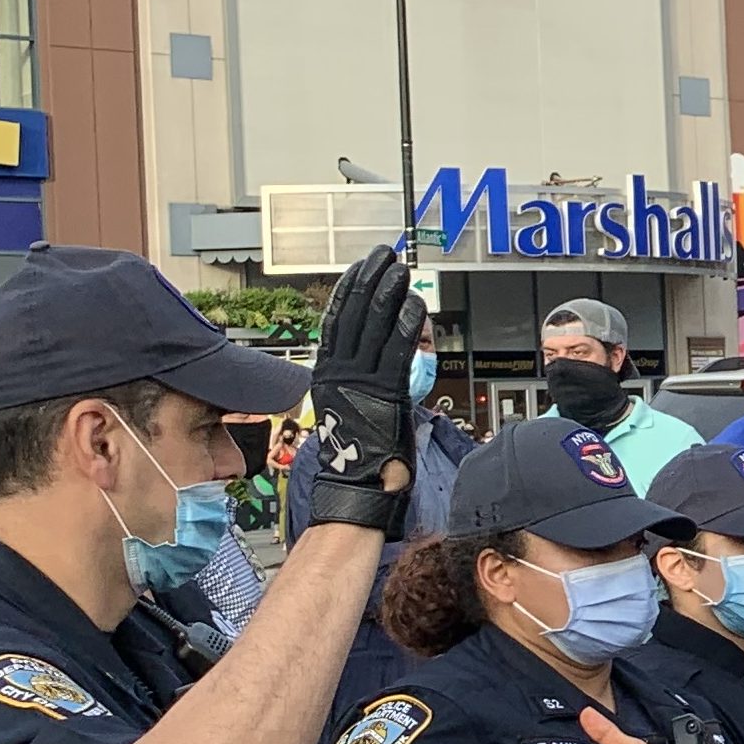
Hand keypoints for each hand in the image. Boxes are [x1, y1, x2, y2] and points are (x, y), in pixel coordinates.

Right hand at [306, 246, 421, 531]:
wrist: (355, 488)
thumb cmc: (358, 456)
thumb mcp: (351, 407)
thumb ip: (361, 380)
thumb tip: (379, 359)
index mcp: (328, 373)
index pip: (337, 320)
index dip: (350, 289)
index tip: (361, 267)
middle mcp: (340, 372)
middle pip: (355, 314)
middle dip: (372, 280)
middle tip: (385, 255)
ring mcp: (361, 381)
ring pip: (375, 326)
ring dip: (391, 293)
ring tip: (401, 269)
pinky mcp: (386, 393)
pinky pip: (396, 350)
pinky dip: (407, 324)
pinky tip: (416, 305)